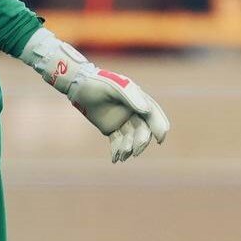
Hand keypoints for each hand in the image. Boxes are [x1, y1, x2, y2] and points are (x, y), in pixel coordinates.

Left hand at [20, 31, 169, 162]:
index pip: (153, 115)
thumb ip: (131, 96)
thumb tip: (146, 110)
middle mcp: (133, 112)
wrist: (79, 86)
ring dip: (128, 148)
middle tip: (134, 152)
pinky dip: (117, 151)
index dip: (159, 126)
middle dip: (141, 142)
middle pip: (143, 130)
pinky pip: (118, 142)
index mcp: (138, 100)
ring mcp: (122, 121)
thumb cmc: (99, 82)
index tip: (160, 139)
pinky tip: (115, 159)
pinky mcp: (111, 129)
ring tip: (121, 156)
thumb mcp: (115, 86)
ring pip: (131, 139)